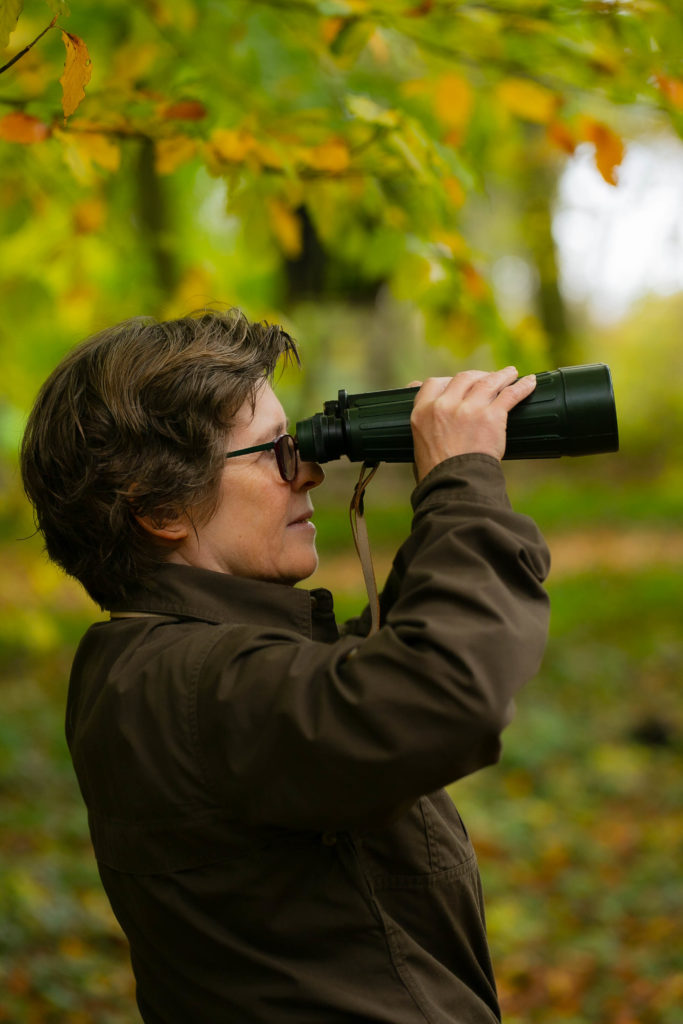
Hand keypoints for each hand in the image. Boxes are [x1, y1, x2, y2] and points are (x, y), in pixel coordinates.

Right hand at [409, 367, 535, 481]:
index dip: (446, 381)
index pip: (432, 384)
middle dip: (477, 376)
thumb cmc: (436, 474)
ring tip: (512, 374)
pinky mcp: (491, 416)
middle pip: (463, 378)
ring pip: (488, 381)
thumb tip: (427, 428)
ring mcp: (468, 409)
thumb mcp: (418, 446)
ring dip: (502, 376)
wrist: (453, 486)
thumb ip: (423, 429)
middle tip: (488, 379)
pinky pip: (510, 394)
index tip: (456, 383)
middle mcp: (444, 405)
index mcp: (422, 412)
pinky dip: (522, 387)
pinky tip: (530, 383)